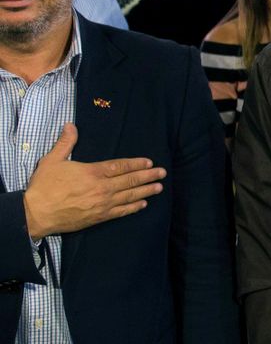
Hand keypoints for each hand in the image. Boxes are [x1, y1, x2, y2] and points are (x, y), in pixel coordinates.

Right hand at [22, 123, 164, 238]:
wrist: (34, 214)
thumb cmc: (43, 186)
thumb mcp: (52, 160)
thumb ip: (65, 143)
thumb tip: (71, 125)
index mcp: (92, 172)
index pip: (120, 166)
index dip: (136, 164)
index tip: (149, 162)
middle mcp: (101, 188)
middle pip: (130, 181)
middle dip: (148, 176)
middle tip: (162, 173)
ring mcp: (102, 204)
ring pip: (129, 196)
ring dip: (145, 191)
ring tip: (159, 187)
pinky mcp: (98, 217)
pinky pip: (121, 212)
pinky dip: (133, 208)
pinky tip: (143, 204)